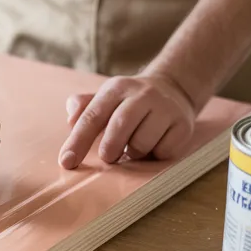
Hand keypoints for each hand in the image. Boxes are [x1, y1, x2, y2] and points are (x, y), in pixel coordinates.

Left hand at [59, 72, 196, 169]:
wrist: (173, 89)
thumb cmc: (128, 102)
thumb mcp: (104, 98)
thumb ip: (83, 108)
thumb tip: (70, 120)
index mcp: (116, 88)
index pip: (92, 116)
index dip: (78, 141)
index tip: (67, 162)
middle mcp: (142, 94)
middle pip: (119, 127)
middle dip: (109, 149)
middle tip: (109, 157)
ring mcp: (165, 108)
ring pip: (142, 144)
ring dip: (133, 154)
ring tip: (134, 146)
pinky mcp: (183, 124)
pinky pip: (163, 151)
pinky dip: (155, 155)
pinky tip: (155, 144)